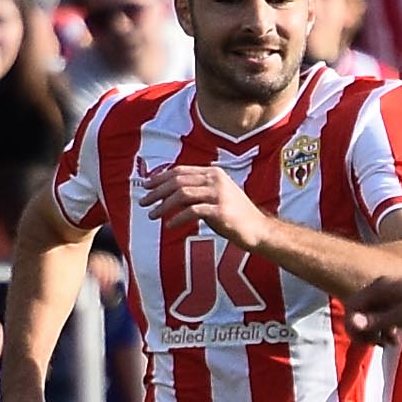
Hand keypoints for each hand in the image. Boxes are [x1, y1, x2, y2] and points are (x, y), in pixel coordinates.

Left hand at [134, 159, 272, 249]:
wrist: (258, 230)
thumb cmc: (233, 216)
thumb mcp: (213, 198)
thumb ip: (194, 193)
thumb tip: (166, 194)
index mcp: (213, 173)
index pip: (180, 171)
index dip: (159, 178)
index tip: (145, 186)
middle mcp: (216, 180)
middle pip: (178, 181)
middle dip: (157, 192)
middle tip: (143, 202)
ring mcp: (219, 194)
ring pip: (182, 194)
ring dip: (163, 205)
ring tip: (152, 215)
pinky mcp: (221, 211)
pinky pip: (193, 211)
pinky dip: (178, 218)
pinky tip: (169, 225)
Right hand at [348, 267, 401, 339]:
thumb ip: (378, 320)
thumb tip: (352, 322)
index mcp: (381, 287)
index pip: (352, 306)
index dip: (354, 326)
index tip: (368, 341)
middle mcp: (384, 287)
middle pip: (360, 311)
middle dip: (365, 330)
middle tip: (379, 344)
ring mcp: (393, 293)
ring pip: (373, 314)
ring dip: (376, 331)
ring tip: (391, 343)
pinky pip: (386, 315)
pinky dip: (387, 328)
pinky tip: (397, 338)